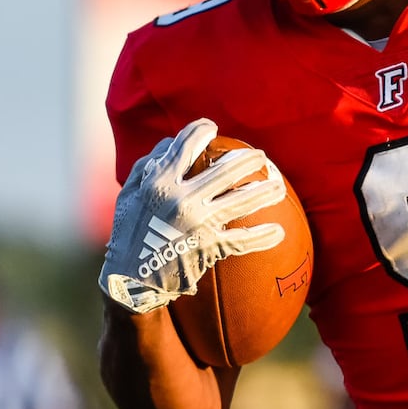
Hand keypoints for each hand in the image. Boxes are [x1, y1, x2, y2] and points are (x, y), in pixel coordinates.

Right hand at [99, 117, 286, 312]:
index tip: (211, 127)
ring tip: (279, 185)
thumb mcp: (128, 194)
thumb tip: (170, 143)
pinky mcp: (209, 247)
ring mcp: (198, 223)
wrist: (130, 280)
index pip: (185, 145)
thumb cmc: (128, 233)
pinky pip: (242, 241)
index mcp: (160, 182)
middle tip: (260, 157)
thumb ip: (147, 165)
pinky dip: (262, 237)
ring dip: (265, 191)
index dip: (201, 130)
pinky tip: (278, 233)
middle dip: (248, 160)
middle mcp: (182, 199)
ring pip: (241, 201)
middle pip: (225, 171)